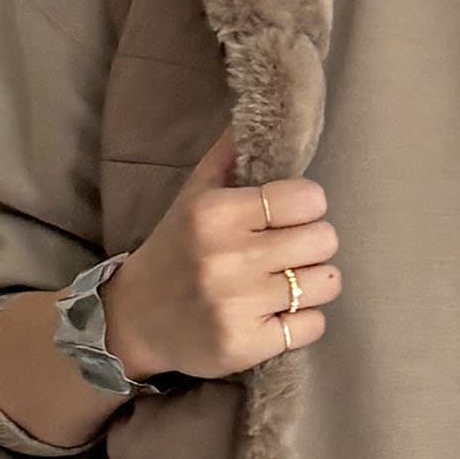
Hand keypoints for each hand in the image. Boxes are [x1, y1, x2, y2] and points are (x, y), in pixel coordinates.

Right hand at [99, 124, 341, 380]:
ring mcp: (237, 306)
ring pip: (325, 283)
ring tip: (286, 283)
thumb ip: (229, 155)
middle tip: (290, 252)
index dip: (307, 207)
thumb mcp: (193, 195)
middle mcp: (226, 258)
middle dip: (314, 244)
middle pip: (324, 240)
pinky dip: (303, 322)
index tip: (289, 216)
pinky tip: (277, 314)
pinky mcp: (246, 346)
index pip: (307, 198)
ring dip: (313, 283)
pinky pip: (313, 326)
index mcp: (214, 213)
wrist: (133, 320)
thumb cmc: (175, 250)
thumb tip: (264, 112)